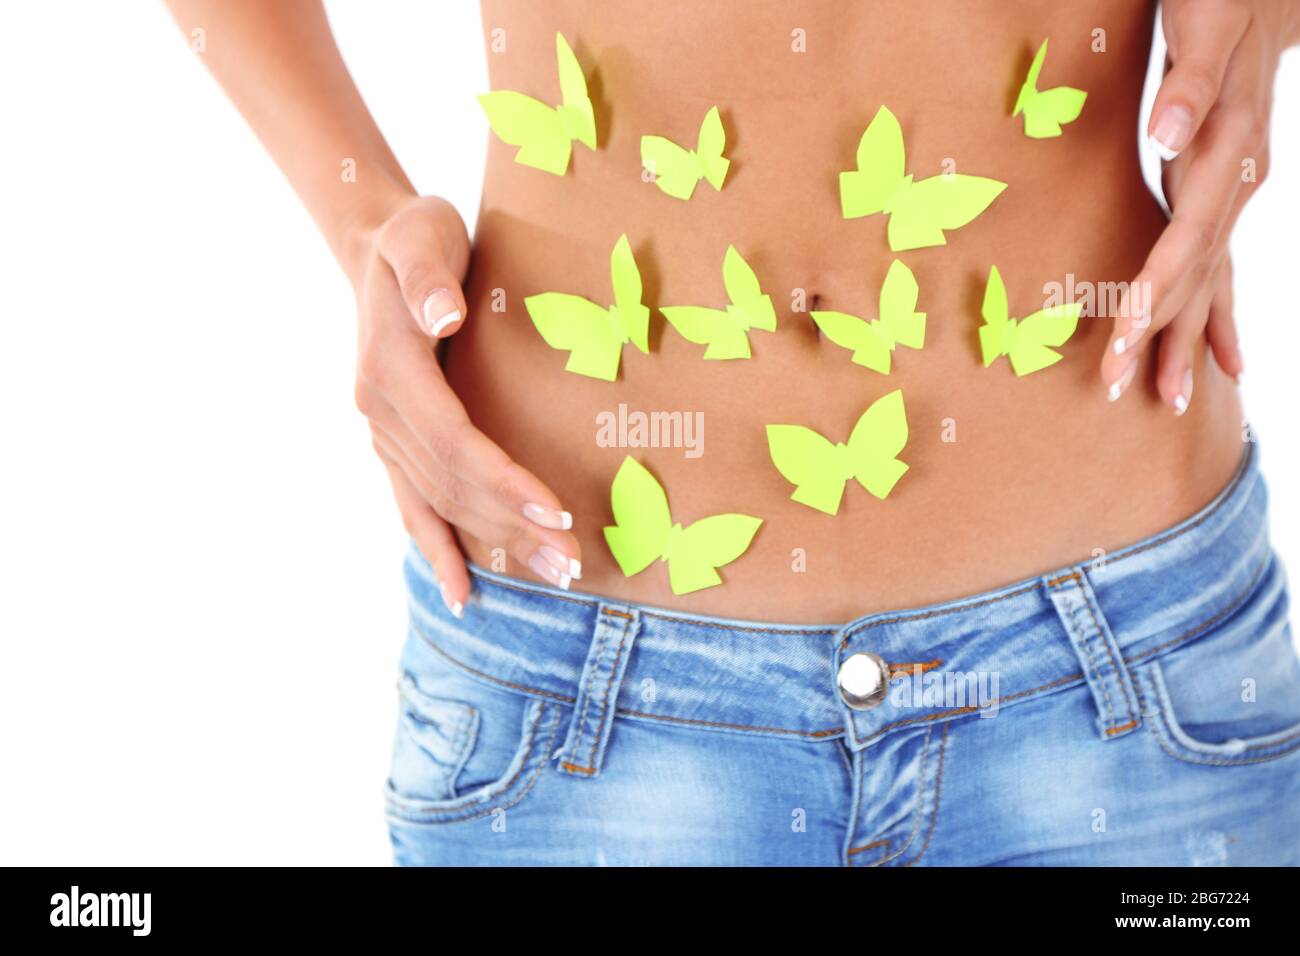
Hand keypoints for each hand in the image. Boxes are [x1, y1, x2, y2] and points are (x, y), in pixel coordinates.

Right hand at [352, 196, 581, 615]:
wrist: (374, 249)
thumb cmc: (414, 237)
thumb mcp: (421, 234)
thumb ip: (429, 274)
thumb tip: (447, 315)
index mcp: (391, 370)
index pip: (455, 440)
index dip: (503, 479)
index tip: (555, 509)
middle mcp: (380, 412)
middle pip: (453, 485)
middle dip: (514, 526)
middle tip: (573, 564)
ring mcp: (383, 433)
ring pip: (441, 503)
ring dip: (495, 544)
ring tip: (553, 577)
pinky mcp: (393, 443)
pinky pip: (412, 506)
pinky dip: (437, 550)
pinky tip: (462, 591)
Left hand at [1101, 0, 1296, 409]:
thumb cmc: (1221, 0)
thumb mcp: (1204, 30)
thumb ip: (1188, 87)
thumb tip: (1167, 135)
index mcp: (1226, 154)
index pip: (1184, 243)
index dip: (1153, 293)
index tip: (1121, 338)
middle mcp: (1236, 184)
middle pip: (1194, 278)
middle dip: (1155, 338)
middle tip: (1117, 391)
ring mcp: (1234, 192)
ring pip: (1209, 281)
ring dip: (1184, 340)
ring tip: (1166, 400)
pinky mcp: (1222, 191)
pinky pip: (1220, 264)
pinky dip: (1217, 313)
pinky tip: (1222, 358)